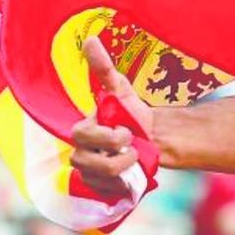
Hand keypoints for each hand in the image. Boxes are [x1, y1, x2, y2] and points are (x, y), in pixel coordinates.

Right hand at [69, 36, 154, 198]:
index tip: (126, 133)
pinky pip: (107, 194)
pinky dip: (123, 186)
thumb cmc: (132, 113)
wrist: (153, 138)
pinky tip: (132, 177)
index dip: (106, 138)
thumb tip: (90, 39)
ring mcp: (90, 174)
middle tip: (133, 148)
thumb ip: (103, 67)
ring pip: (100, 180)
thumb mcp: (120, 88)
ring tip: (135, 160)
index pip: (82, 138)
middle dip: (117, 157)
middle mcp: (81, 154)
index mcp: (81, 131)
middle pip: (90, 164)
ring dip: (123, 171)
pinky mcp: (101, 190)